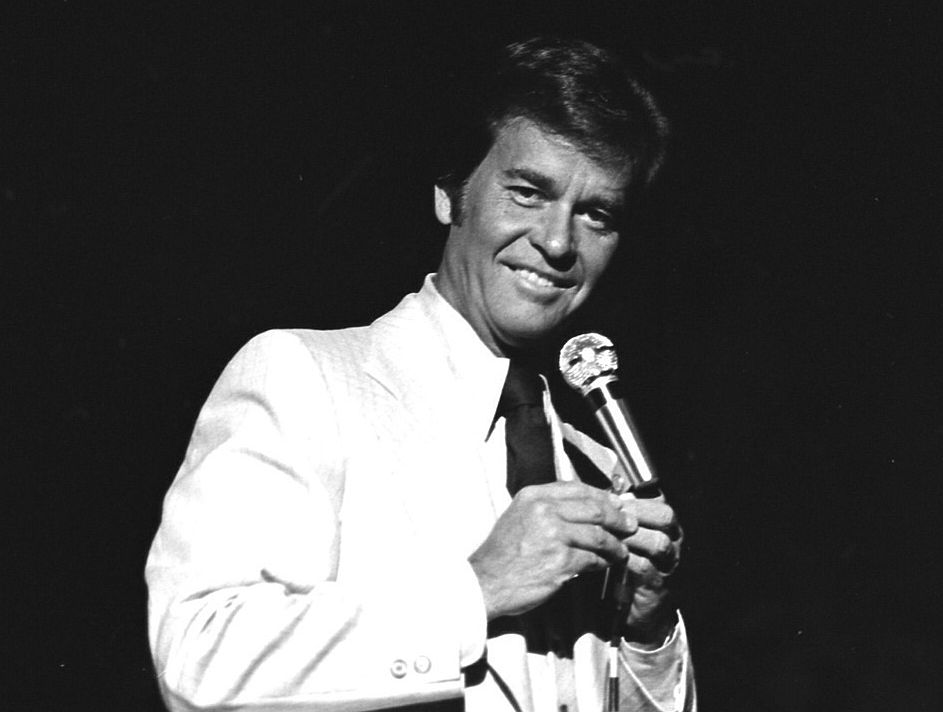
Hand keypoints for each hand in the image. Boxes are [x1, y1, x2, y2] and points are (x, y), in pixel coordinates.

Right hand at [469, 481, 636, 619]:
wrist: (485, 582)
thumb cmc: (502, 555)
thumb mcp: (519, 517)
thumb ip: (548, 509)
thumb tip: (586, 508)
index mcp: (533, 496)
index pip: (578, 488)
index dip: (602, 497)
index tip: (616, 504)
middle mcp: (543, 510)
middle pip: (594, 509)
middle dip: (617, 519)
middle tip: (629, 526)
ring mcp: (553, 535)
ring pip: (598, 535)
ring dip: (614, 545)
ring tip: (620, 551)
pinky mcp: (560, 560)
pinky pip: (592, 559)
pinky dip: (603, 563)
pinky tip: (604, 565)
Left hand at [618, 492, 682, 646]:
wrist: (644, 612)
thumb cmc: (632, 570)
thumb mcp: (630, 541)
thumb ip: (623, 521)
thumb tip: (606, 496)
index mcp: (668, 528)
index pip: (660, 502)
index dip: (638, 497)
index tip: (615, 496)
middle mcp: (675, 542)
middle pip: (665, 517)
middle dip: (636, 512)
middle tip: (612, 516)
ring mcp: (670, 565)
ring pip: (658, 541)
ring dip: (631, 536)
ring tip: (610, 535)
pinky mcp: (659, 586)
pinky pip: (645, 567)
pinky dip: (626, 559)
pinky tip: (610, 556)